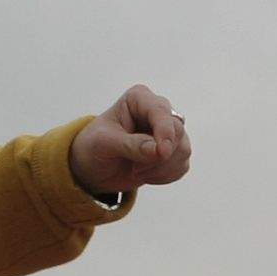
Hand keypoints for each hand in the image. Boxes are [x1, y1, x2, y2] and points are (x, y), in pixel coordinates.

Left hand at [69, 86, 191, 200]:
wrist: (94, 168)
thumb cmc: (94, 147)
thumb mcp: (104, 144)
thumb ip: (131, 145)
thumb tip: (158, 151)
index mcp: (138, 99)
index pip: (161, 111)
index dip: (164, 132)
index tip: (161, 153)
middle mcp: (157, 111)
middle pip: (177, 131)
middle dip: (159, 156)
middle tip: (134, 168)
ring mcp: (167, 131)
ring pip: (183, 150)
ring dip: (161, 168)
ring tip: (135, 171)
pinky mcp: (173, 151)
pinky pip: (182, 165)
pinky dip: (165, 176)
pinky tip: (145, 175)